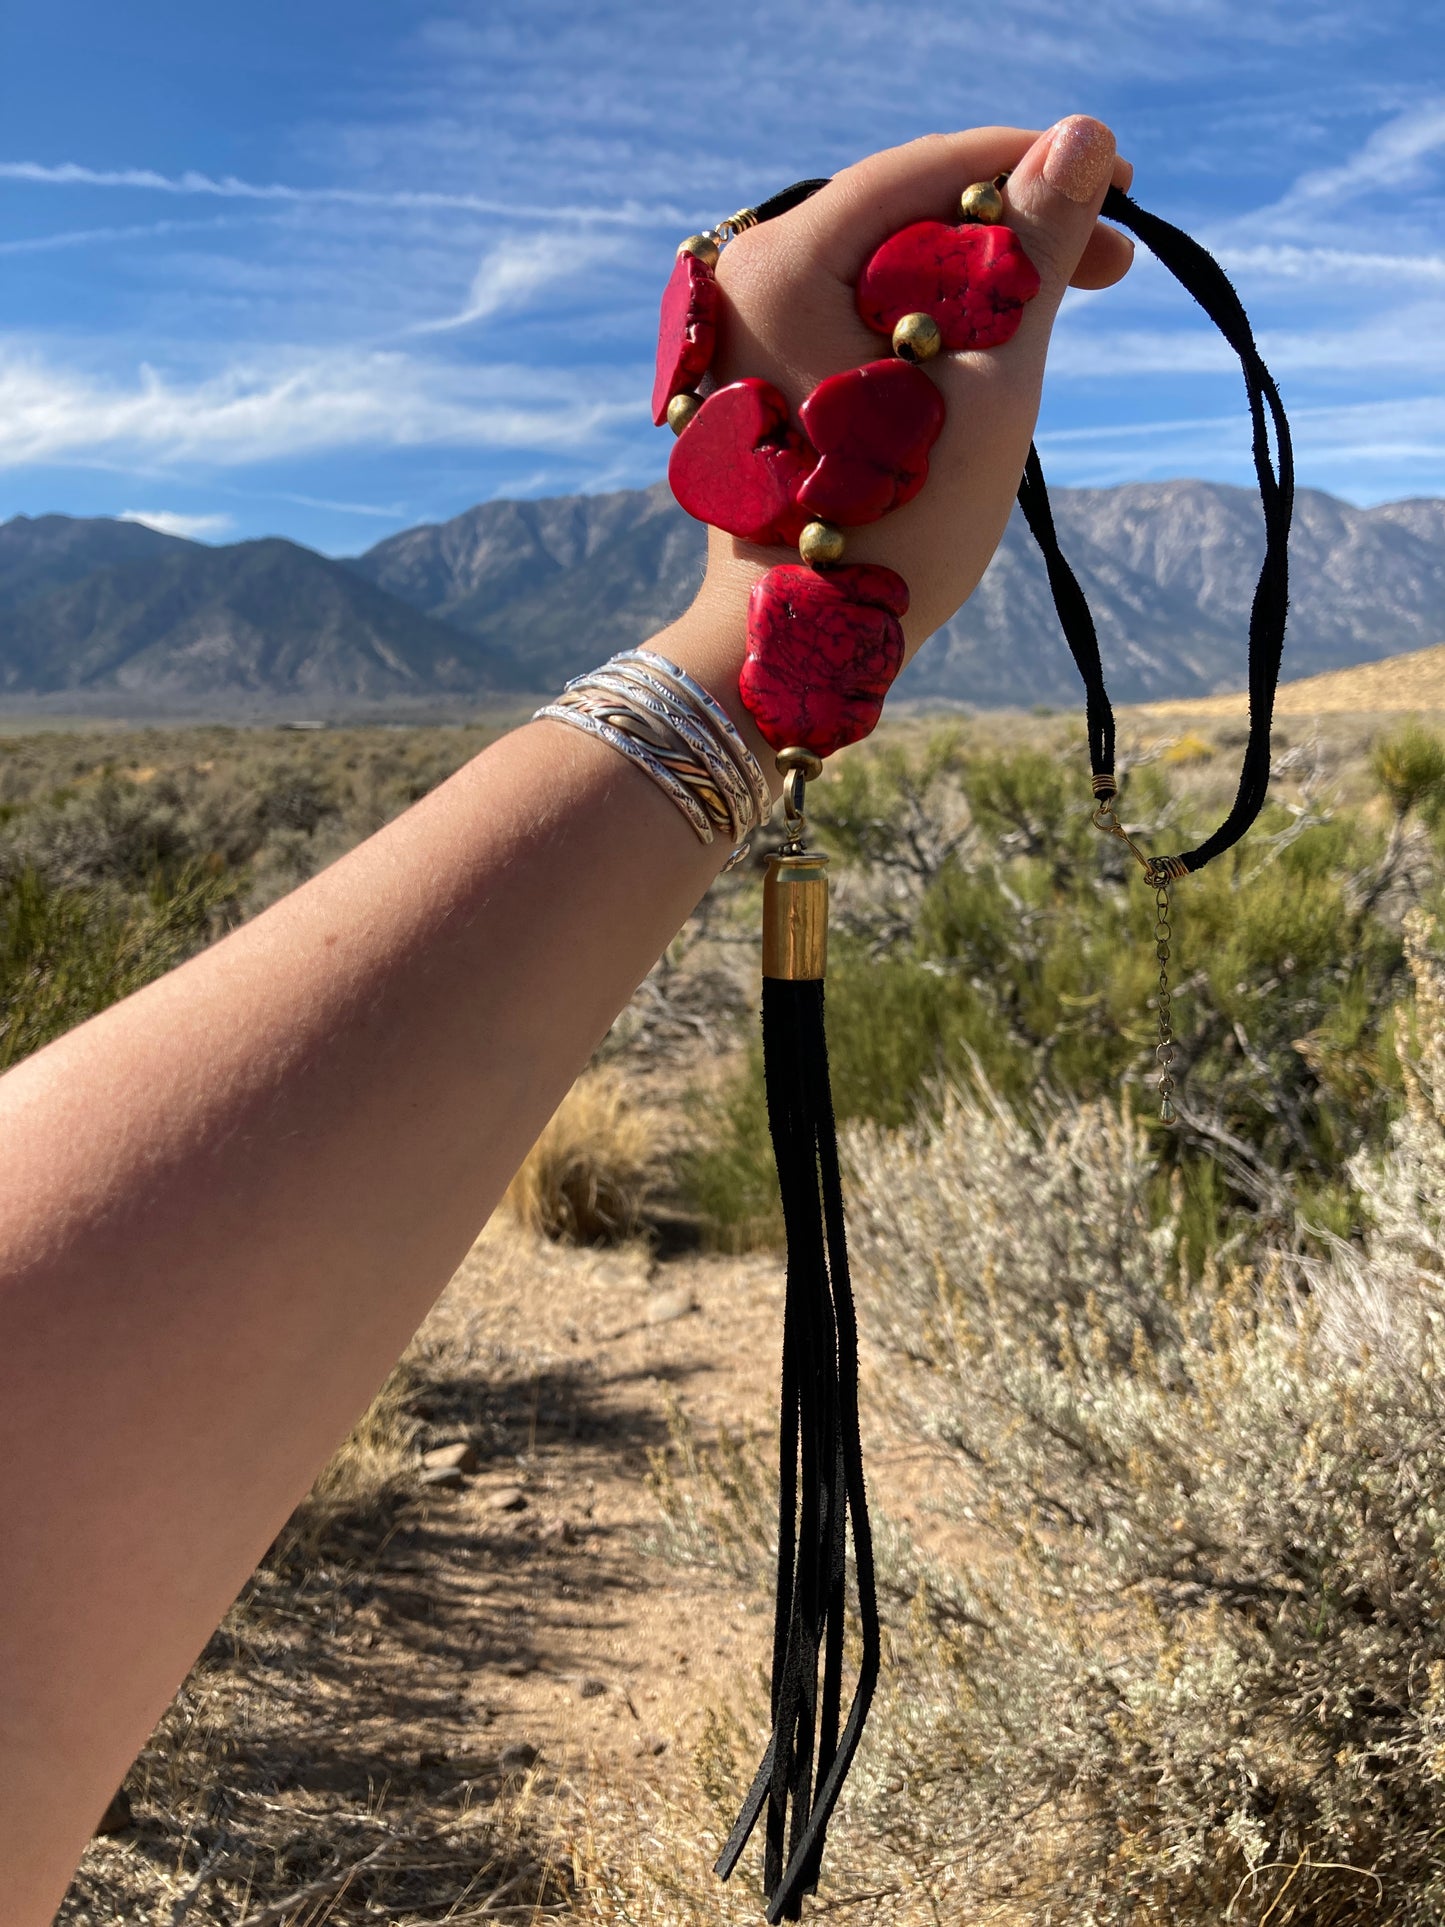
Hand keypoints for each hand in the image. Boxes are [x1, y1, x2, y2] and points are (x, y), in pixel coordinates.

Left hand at [693, 118, 1133, 652]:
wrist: (796, 647)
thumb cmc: (894, 531)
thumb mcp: (987, 382)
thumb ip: (1032, 254)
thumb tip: (1085, 137)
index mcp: (782, 266)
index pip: (921, 173)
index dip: (1031, 168)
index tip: (1127, 188)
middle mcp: (749, 280)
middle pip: (903, 214)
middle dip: (1013, 229)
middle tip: (1114, 260)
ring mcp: (750, 327)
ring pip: (888, 264)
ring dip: (982, 276)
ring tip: (1070, 297)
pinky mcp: (767, 370)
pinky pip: (861, 311)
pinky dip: (933, 317)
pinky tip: (994, 336)